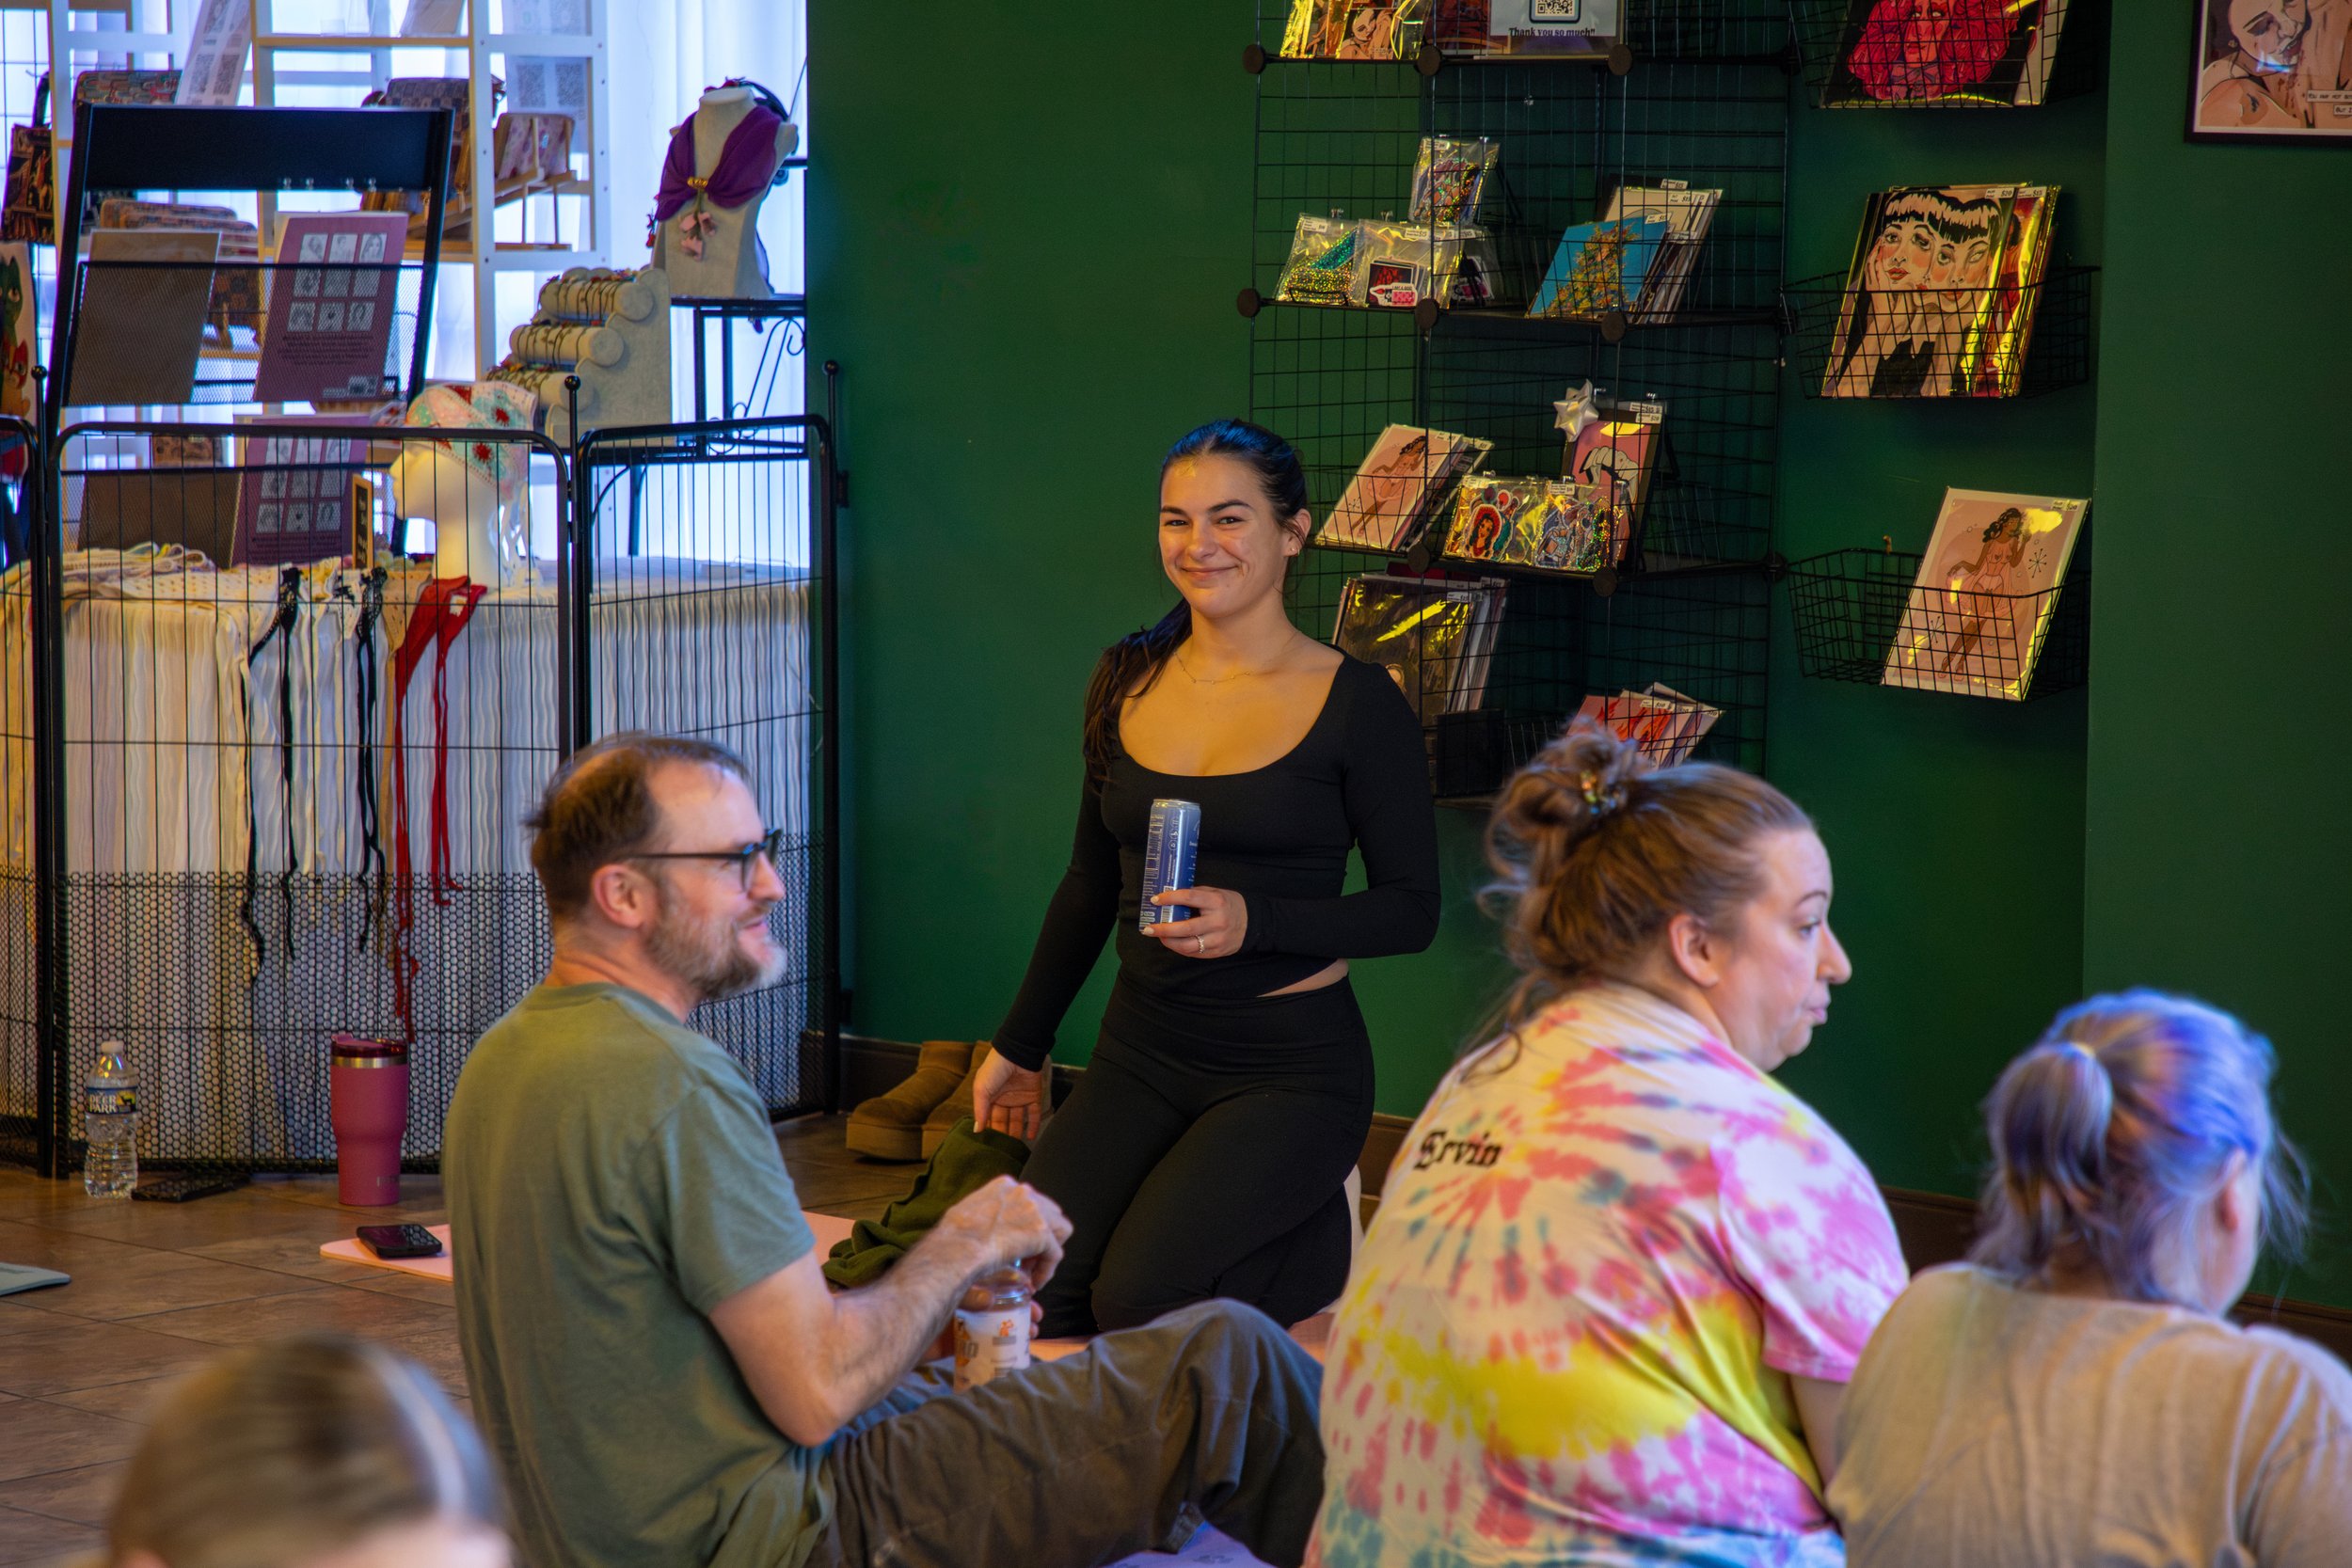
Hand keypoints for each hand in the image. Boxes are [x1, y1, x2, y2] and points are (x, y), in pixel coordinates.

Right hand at [933, 1175, 1070, 1292]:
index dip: (1025, 1227)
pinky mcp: (1041, 1232)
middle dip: (1041, 1237)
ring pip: (1060, 1230)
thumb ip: (981, 1219)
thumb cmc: (951, 1238)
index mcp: (1004, 1186)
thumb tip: (983, 1234)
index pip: (1028, 1202)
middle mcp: (1022, 1192)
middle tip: (1026, 1260)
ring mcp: (1034, 1210)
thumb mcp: (964, 1217)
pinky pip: (1055, 1254)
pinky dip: (1047, 1270)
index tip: (1016, 1246)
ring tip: (1033, 1271)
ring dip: (1048, 1252)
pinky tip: (1035, 1283)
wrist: (956, 1249)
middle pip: (1049, 1213)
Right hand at [972, 1050, 1044, 1141]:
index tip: (988, 1146)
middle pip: (1004, 1121)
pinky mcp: (1033, 1096)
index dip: (989, 1131)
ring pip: (1018, 1120)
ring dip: (1017, 1133)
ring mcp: (1019, 1098)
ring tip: (1015, 1148)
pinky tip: (1030, 1138)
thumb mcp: (981, 1089)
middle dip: (1003, 1135)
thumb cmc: (995, 1069)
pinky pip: (1034, 1113)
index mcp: (990, 1097)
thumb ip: (980, 1110)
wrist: (1017, 1053)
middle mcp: (1004, 1099)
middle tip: (1003, 1151)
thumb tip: (977, 1130)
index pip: (989, 1118)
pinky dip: (1033, 1125)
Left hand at [1146, 885, 1247, 958]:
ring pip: (1187, 945)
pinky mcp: (1216, 952)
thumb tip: (1170, 898)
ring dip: (1168, 942)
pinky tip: (1171, 942)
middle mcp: (1217, 921)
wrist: (1253, 923)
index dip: (1170, 899)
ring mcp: (1217, 939)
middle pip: (1185, 928)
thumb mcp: (1216, 893)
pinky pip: (1193, 953)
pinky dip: (1179, 948)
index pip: (1189, 898)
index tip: (1155, 900)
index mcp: (1216, 902)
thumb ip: (1195, 895)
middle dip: (1163, 929)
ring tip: (1158, 936)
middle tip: (1148, 928)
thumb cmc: (1229, 905)